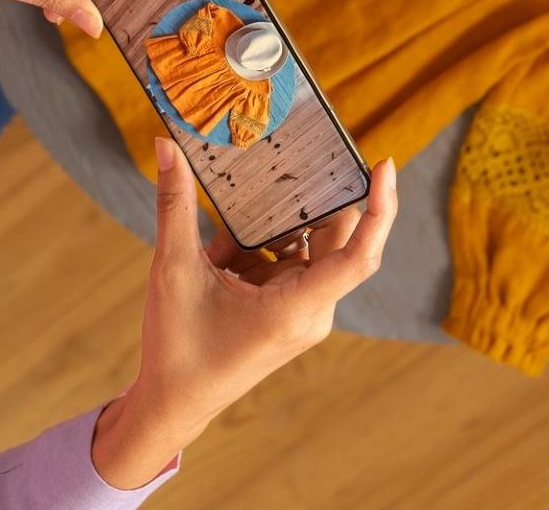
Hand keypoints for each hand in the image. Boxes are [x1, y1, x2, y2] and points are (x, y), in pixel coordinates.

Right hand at [91, 138, 396, 487]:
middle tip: (285, 161)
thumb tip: (165, 145)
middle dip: (306, 202)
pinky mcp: (288, 311)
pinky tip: (221, 255)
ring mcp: (302, 311)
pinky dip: (258, 250)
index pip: (359, 255)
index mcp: (296, 308)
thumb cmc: (177, 348)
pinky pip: (287, 263)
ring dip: (268, 230)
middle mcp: (311, 310)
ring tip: (227, 236)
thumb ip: (174, 205)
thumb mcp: (173, 270)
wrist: (174, 403)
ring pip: (304, 246)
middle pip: (332, 237)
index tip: (383, 165)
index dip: (381, 209)